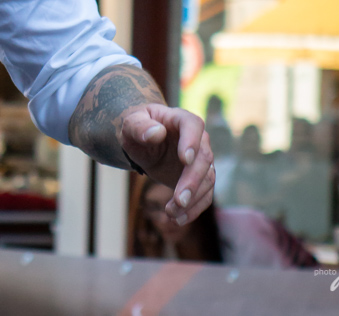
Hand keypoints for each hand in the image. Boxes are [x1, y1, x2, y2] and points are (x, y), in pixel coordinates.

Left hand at [120, 104, 213, 225]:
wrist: (142, 142)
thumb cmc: (137, 128)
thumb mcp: (130, 125)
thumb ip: (139, 127)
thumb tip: (156, 133)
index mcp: (181, 119)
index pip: (193, 125)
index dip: (192, 142)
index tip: (185, 159)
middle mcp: (198, 139)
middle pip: (204, 159)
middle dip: (192, 181)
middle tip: (179, 200)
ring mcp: (201, 160)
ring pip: (207, 180)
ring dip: (193, 199)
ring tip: (171, 213)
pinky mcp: (199, 178)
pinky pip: (204, 195)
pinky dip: (193, 209)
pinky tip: (177, 219)